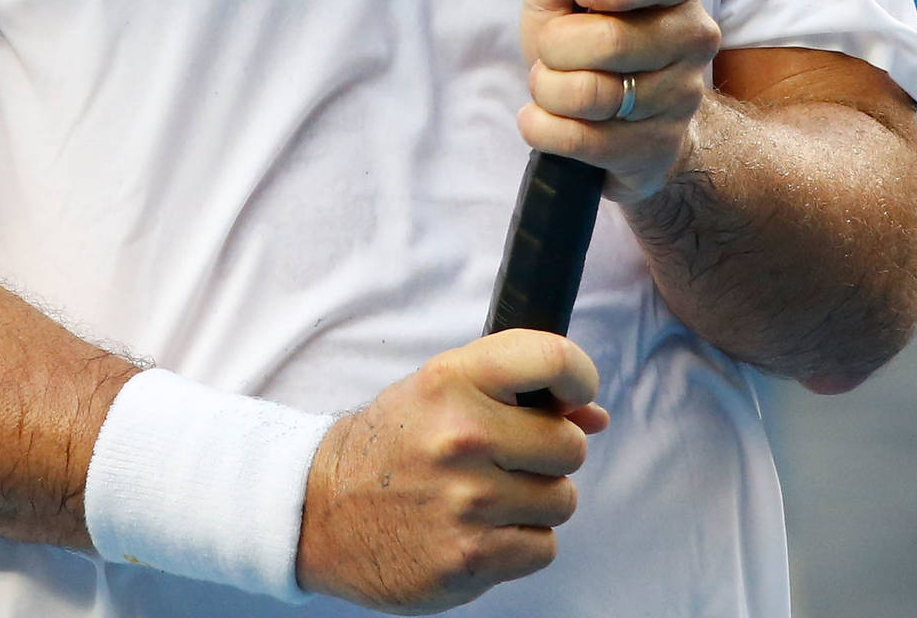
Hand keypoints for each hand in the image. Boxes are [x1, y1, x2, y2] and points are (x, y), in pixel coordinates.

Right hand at [296, 331, 606, 612]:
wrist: (322, 508)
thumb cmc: (394, 443)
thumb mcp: (441, 391)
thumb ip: (519, 393)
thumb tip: (594, 417)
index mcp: (452, 378)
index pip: (551, 359)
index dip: (580, 376)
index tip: (575, 393)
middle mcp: (462, 434)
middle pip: (569, 446)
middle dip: (550, 455)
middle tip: (510, 457)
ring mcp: (467, 500)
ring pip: (562, 501)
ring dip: (535, 501)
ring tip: (486, 494)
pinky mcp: (470, 557)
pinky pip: (542, 546)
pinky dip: (521, 542)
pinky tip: (481, 529)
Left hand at [518, 0, 721, 203]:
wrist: (604, 113)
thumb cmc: (582, 35)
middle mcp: (693, 39)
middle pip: (612, 41)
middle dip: (555, 46)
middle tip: (549, 49)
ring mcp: (682, 98)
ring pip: (593, 95)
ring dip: (547, 88)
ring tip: (549, 83)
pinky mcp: (659, 148)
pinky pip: (582, 140)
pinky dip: (542, 127)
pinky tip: (542, 118)